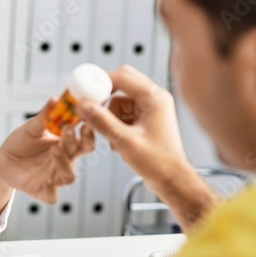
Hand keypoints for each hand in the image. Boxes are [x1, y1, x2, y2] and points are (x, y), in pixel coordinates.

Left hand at [0, 98, 95, 203]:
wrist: (3, 161)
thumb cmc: (21, 143)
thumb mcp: (32, 127)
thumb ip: (45, 115)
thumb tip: (55, 99)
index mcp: (67, 144)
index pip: (85, 138)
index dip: (88, 130)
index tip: (84, 119)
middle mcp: (65, 161)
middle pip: (82, 155)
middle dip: (81, 142)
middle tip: (69, 129)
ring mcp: (55, 177)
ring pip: (70, 176)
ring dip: (65, 163)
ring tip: (55, 149)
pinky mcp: (43, 190)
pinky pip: (52, 196)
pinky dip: (51, 191)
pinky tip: (46, 181)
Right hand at [77, 65, 216, 232]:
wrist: (171, 180)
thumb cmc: (159, 163)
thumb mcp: (125, 141)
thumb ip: (102, 121)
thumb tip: (84, 106)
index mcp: (154, 98)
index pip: (122, 76)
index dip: (100, 82)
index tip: (84, 91)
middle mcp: (153, 99)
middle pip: (120, 85)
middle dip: (104, 100)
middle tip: (91, 111)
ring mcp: (149, 109)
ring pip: (118, 102)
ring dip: (109, 118)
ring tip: (113, 138)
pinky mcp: (144, 120)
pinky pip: (122, 114)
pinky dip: (115, 125)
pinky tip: (118, 143)